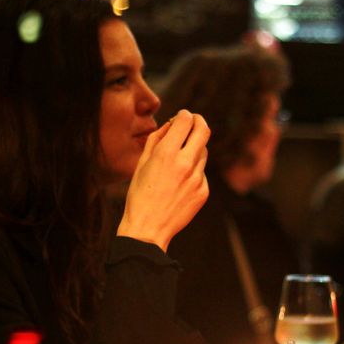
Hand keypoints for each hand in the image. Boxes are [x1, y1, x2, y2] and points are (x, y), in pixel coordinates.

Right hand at [117, 110, 209, 251]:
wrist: (148, 228)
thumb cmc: (139, 195)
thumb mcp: (142, 163)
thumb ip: (158, 139)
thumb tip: (172, 124)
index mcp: (166, 154)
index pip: (186, 120)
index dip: (184, 115)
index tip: (182, 117)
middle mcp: (185, 164)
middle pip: (204, 130)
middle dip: (198, 122)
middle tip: (193, 122)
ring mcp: (197, 178)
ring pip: (203, 152)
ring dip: (194, 149)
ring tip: (179, 160)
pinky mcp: (203, 191)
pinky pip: (202, 173)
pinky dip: (193, 171)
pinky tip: (179, 184)